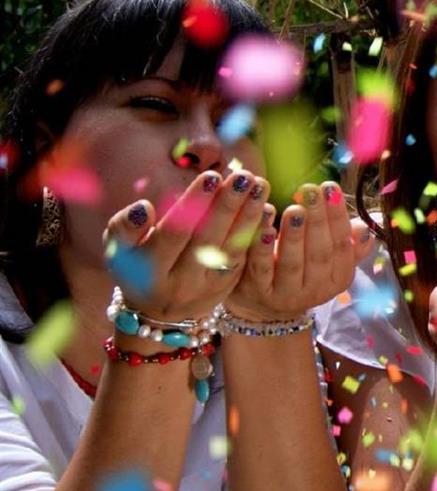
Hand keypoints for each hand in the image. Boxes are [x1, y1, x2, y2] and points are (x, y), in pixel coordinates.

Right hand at [102, 170, 267, 321]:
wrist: (158, 314)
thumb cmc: (136, 267)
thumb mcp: (117, 250)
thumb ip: (124, 228)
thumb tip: (145, 207)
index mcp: (151, 271)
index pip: (175, 233)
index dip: (194, 205)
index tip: (211, 176)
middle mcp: (182, 282)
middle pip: (208, 239)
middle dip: (227, 206)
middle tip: (243, 177)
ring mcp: (208, 287)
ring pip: (231, 249)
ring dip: (248, 216)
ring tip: (260, 186)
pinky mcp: (227, 288)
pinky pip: (244, 258)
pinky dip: (256, 234)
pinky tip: (265, 208)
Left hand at [225, 182, 373, 321]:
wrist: (265, 304)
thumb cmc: (302, 269)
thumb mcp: (328, 259)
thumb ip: (347, 242)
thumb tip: (363, 228)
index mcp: (338, 279)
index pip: (342, 246)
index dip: (338, 217)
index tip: (331, 189)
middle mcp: (316, 291)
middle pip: (320, 254)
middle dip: (318, 221)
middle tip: (312, 190)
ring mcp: (287, 294)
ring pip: (292, 264)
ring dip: (294, 236)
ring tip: (294, 209)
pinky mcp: (259, 292)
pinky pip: (262, 269)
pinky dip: (263, 249)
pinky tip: (264, 229)